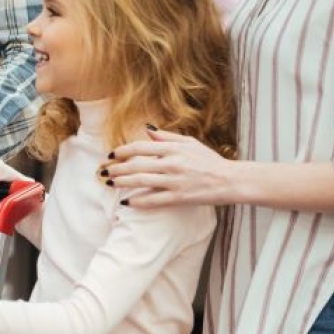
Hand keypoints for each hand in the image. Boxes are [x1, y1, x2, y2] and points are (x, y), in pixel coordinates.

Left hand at [105, 126, 237, 208]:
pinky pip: (154, 200)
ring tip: (110, 183)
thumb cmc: (209, 161)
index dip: (122, 151)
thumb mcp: (190, 143)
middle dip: (116, 168)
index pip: (140, 148)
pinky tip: (126, 202)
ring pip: (141, 181)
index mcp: (173, 149)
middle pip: (136, 165)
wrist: (230, 180)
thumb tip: (148, 131)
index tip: (111, 155)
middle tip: (103, 171)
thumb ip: (168, 137)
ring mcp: (175, 181)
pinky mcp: (179, 197)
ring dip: (122, 182)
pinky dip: (138, 201)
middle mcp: (172, 163)